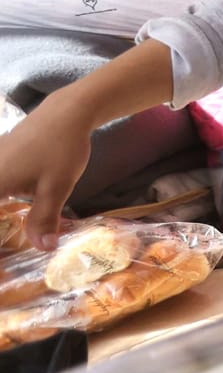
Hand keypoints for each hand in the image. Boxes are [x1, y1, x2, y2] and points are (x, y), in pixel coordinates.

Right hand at [0, 101, 94, 246]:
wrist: (66, 112)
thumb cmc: (61, 149)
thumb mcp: (56, 188)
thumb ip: (44, 219)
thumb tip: (42, 248)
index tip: (3, 260)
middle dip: (4, 225)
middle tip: (7, 252)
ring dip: (4, 209)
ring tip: (10, 232)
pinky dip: (3, 196)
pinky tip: (12, 203)